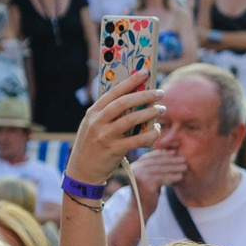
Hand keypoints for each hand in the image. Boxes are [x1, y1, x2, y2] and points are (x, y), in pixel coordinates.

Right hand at [68, 70, 162, 184]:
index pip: (113, 92)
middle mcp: (97, 122)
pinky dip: (149, 135)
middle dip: (144, 95)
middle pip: (123, 103)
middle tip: (160, 92)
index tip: (144, 72)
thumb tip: (136, 99)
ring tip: (162, 110)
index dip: (130, 81)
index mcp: (93, 112)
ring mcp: (104, 136)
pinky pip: (136, 140)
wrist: (82, 172)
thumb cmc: (94, 145)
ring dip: (150, 113)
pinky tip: (157, 131)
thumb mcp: (95, 126)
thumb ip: (110, 114)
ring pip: (131, 120)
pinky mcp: (113, 150)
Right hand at [127, 146, 186, 215]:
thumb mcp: (150, 177)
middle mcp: (134, 169)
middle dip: (171, 159)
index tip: (175, 152)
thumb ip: (155, 167)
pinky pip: (162, 178)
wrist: (140, 210)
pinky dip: (173, 176)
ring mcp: (139, 176)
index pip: (151, 156)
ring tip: (185, 167)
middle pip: (156, 161)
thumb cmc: (148, 193)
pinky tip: (180, 176)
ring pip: (160, 169)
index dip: (164, 153)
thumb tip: (172, 153)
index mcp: (134, 166)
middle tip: (184, 159)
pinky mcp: (145, 184)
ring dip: (174, 167)